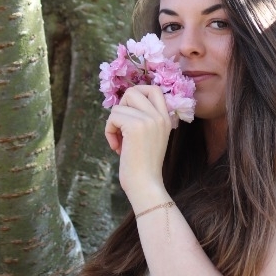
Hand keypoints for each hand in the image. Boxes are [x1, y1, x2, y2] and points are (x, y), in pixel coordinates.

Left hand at [104, 84, 171, 204]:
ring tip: (119, 142)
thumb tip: (123, 104)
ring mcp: (149, 120)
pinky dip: (109, 132)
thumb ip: (143, 119)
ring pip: (119, 106)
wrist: (145, 185)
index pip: (153, 89)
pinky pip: (113, 117)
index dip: (136, 95)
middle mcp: (160, 116)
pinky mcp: (135, 126)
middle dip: (121, 107)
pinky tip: (117, 147)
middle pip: (133, 91)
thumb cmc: (143, 166)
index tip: (129, 114)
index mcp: (166, 118)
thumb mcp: (150, 137)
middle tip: (122, 127)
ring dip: (113, 124)